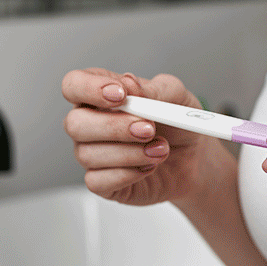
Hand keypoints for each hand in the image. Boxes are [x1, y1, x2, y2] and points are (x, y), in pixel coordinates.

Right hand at [61, 68, 212, 205]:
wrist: (193, 158)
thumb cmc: (176, 123)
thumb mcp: (175, 96)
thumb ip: (153, 88)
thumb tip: (129, 83)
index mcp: (99, 94)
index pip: (73, 84)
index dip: (89, 88)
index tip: (120, 95)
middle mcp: (89, 123)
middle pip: (74, 123)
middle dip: (114, 127)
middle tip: (149, 129)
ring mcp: (92, 154)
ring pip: (88, 154)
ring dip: (131, 152)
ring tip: (160, 149)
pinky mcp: (101, 182)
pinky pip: (97, 181)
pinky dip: (128, 174)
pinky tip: (148, 166)